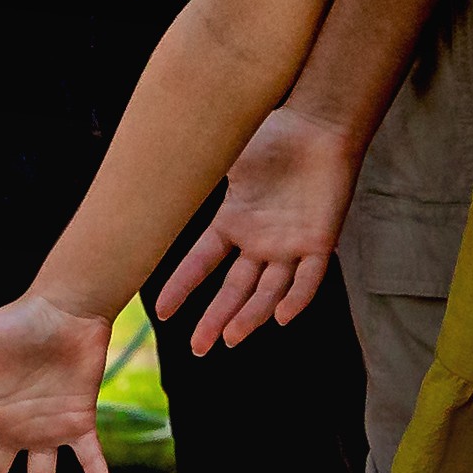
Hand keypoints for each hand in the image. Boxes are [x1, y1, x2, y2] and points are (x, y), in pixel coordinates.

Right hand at [153, 106, 353, 351]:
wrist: (319, 123)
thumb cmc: (274, 133)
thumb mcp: (226, 152)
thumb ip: (199, 168)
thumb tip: (154, 165)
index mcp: (233, 222)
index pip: (201, 262)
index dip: (182, 286)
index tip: (162, 311)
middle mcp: (259, 242)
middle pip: (234, 289)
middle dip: (215, 319)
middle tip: (198, 349)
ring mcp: (288, 245)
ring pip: (268, 291)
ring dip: (250, 316)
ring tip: (230, 338)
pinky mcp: (319, 242)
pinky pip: (308, 279)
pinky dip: (297, 299)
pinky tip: (281, 318)